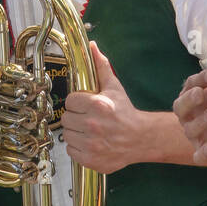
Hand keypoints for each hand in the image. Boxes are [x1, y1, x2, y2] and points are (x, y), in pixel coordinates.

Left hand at [58, 42, 147, 173]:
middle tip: (87, 118)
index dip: (77, 102)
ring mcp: (92, 144)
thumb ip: (100, 66)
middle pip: (66, 118)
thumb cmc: (126, 113)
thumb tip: (92, 46)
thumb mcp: (114, 87)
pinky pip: (71, 150)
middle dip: (75, 117)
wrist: (140, 138)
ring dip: (75, 132)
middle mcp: (93, 125)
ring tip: (89, 130)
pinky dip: (77, 147)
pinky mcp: (90, 159)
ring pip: (67, 134)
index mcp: (97, 105)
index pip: (70, 100)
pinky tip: (89, 142)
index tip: (86, 105)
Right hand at [172, 35, 206, 167]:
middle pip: (180, 107)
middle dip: (190, 99)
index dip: (199, 79)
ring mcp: (198, 134)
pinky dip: (203, 152)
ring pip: (190, 129)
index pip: (190, 85)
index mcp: (196, 96)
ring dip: (200, 122)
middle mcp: (192, 114)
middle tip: (202, 94)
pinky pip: (199, 154)